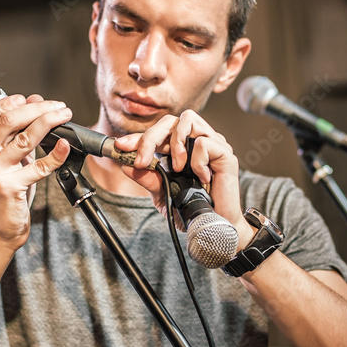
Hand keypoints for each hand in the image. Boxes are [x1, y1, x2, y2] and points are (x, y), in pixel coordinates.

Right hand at [0, 93, 72, 247]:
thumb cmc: (2, 194)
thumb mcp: (2, 161)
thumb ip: (14, 134)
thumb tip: (35, 100)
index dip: (4, 102)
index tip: (27, 99)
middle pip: (7, 120)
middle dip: (36, 108)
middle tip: (57, 106)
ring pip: (24, 138)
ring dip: (49, 122)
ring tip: (64, 116)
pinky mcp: (9, 187)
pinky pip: (38, 166)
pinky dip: (55, 154)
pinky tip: (65, 146)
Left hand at [115, 111, 253, 246]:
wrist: (214, 227)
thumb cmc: (192, 208)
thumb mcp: (163, 194)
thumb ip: (148, 178)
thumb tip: (126, 165)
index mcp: (182, 148)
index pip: (158, 133)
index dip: (138, 137)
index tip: (121, 147)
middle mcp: (196, 141)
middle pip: (171, 120)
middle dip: (151, 137)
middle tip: (143, 161)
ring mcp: (213, 144)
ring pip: (188, 120)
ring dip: (176, 143)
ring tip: (177, 168)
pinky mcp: (226, 154)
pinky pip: (204, 143)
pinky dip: (197, 161)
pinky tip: (201, 178)